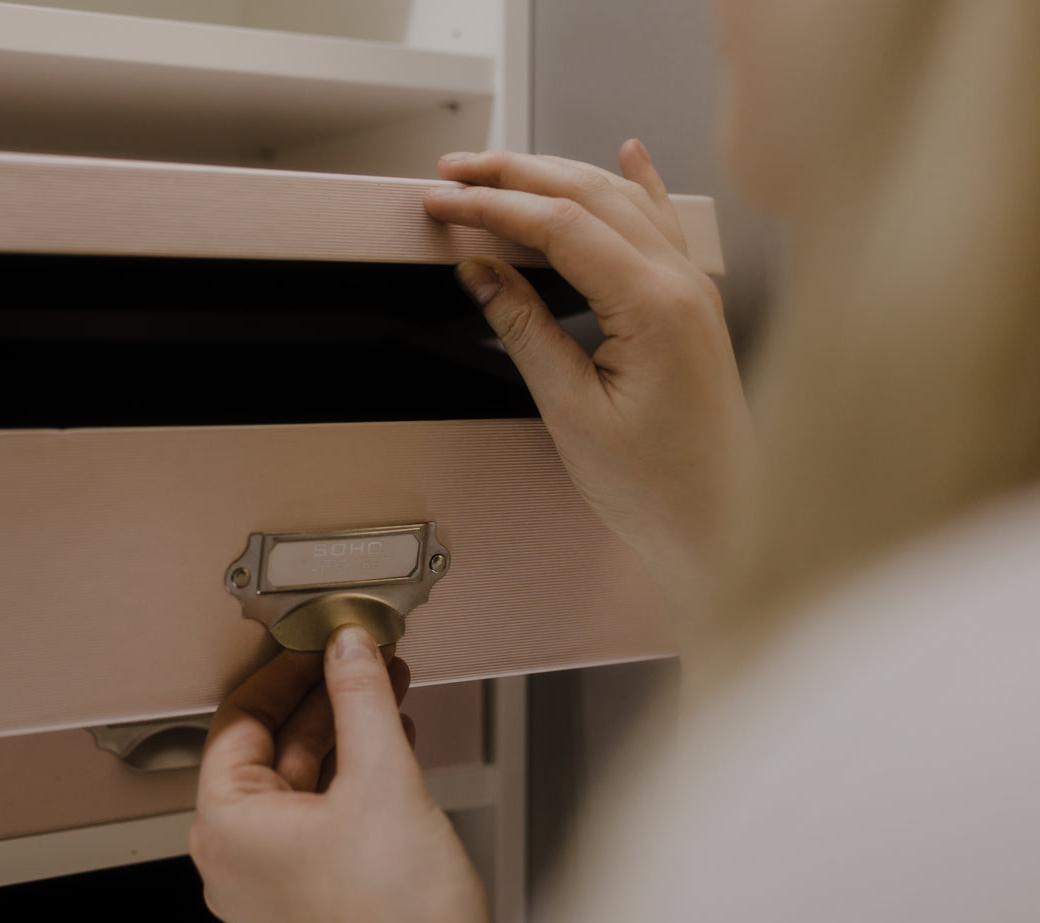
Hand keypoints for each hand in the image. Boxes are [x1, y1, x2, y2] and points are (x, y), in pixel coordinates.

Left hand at [191, 626, 498, 922]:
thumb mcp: (381, 778)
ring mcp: (269, 884)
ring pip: (300, 784)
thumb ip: (361, 699)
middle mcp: (236, 858)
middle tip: (361, 660)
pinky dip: (349, 779)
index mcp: (227, 825)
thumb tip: (349, 650)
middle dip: (324, 699)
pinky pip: (317, 819)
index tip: (318, 643)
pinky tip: (387, 750)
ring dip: (344, 735)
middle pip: (271, 749)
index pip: (240, 719)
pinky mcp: (307, 900)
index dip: (286, 672)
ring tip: (385, 695)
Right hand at [423, 142, 752, 627]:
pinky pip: (661, 224)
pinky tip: (629, 154)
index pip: (561, 225)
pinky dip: (637, 184)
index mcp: (656, 305)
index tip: (444, 200)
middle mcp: (682, 283)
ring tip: (500, 171)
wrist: (722, 524)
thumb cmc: (659, 485)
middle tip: (454, 171)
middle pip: (590, 194)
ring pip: (621, 200)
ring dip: (557, 176)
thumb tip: (481, 272)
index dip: (494, 206)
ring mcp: (693, 289)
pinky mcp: (692, 306)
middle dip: (516, 175)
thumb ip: (525, 331)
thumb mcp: (572, 412)